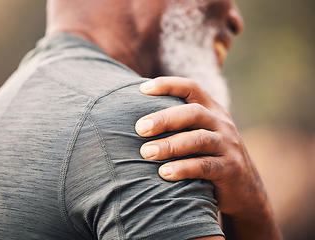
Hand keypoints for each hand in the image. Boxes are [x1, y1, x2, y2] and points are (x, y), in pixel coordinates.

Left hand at [135, 77, 282, 239]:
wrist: (246, 188)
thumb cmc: (209, 156)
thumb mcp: (200, 134)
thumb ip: (179, 124)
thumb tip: (137, 120)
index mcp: (212, 111)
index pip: (191, 88)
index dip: (168, 85)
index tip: (142, 90)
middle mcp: (222, 124)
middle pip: (193, 112)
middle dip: (164, 119)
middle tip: (139, 128)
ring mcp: (228, 146)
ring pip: (199, 139)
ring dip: (170, 145)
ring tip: (146, 153)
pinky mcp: (230, 169)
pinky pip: (205, 166)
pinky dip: (183, 168)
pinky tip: (164, 173)